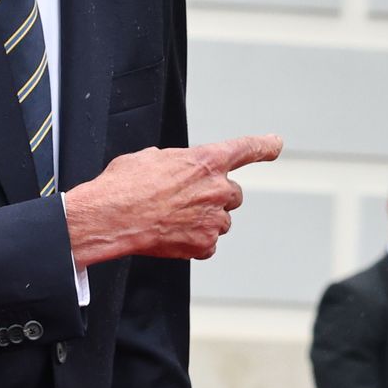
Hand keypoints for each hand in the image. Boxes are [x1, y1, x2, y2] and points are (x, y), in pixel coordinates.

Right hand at [64, 135, 283, 265]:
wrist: (111, 217)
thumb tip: (177, 172)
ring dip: (205, 219)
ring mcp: (213, 219)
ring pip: (222, 220)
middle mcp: (217, 188)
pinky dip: (195, 242)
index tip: (276, 144)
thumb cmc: (124, 185)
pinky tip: (172, 235)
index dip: (264, 145)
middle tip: (187, 200)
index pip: (246, 149)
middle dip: (215, 196)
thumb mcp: (151, 157)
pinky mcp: (204, 244)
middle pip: (233, 194)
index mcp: (206, 160)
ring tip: (172, 218)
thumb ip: (177, 163)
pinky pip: (209, 244)